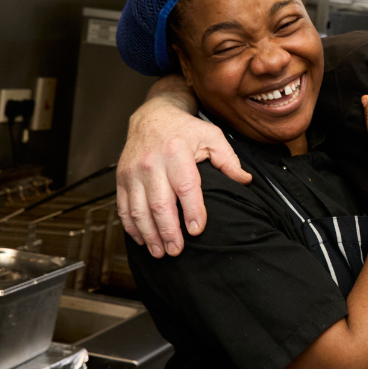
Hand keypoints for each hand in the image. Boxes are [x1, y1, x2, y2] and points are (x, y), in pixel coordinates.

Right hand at [116, 79, 250, 256]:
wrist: (151, 116)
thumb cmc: (186, 130)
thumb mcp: (212, 136)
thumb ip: (229, 160)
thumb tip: (245, 181)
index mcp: (176, 153)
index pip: (186, 187)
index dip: (192, 211)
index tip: (197, 230)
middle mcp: (152, 163)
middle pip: (160, 204)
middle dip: (169, 231)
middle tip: (177, 251)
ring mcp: (133, 172)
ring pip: (139, 210)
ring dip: (150, 234)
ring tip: (161, 252)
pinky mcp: (122, 179)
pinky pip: (123, 207)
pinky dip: (131, 227)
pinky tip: (143, 240)